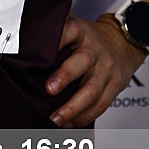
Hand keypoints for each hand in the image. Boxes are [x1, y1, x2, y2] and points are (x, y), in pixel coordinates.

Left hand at [45, 12, 145, 127]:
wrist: (122, 43)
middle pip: (82, 62)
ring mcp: (105, 70)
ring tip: (56, 118)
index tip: (38, 51)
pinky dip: (84, 117)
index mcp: (81, 32)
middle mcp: (94, 50)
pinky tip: (70, 123)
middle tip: (49, 89)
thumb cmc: (89, 37)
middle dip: (65, 76)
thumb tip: (26, 30)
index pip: (68, 32)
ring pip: (92, 90)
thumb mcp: (74, 25)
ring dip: (73, 107)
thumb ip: (54, 27)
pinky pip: (100, 105)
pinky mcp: (114, 87)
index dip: (55, 40)